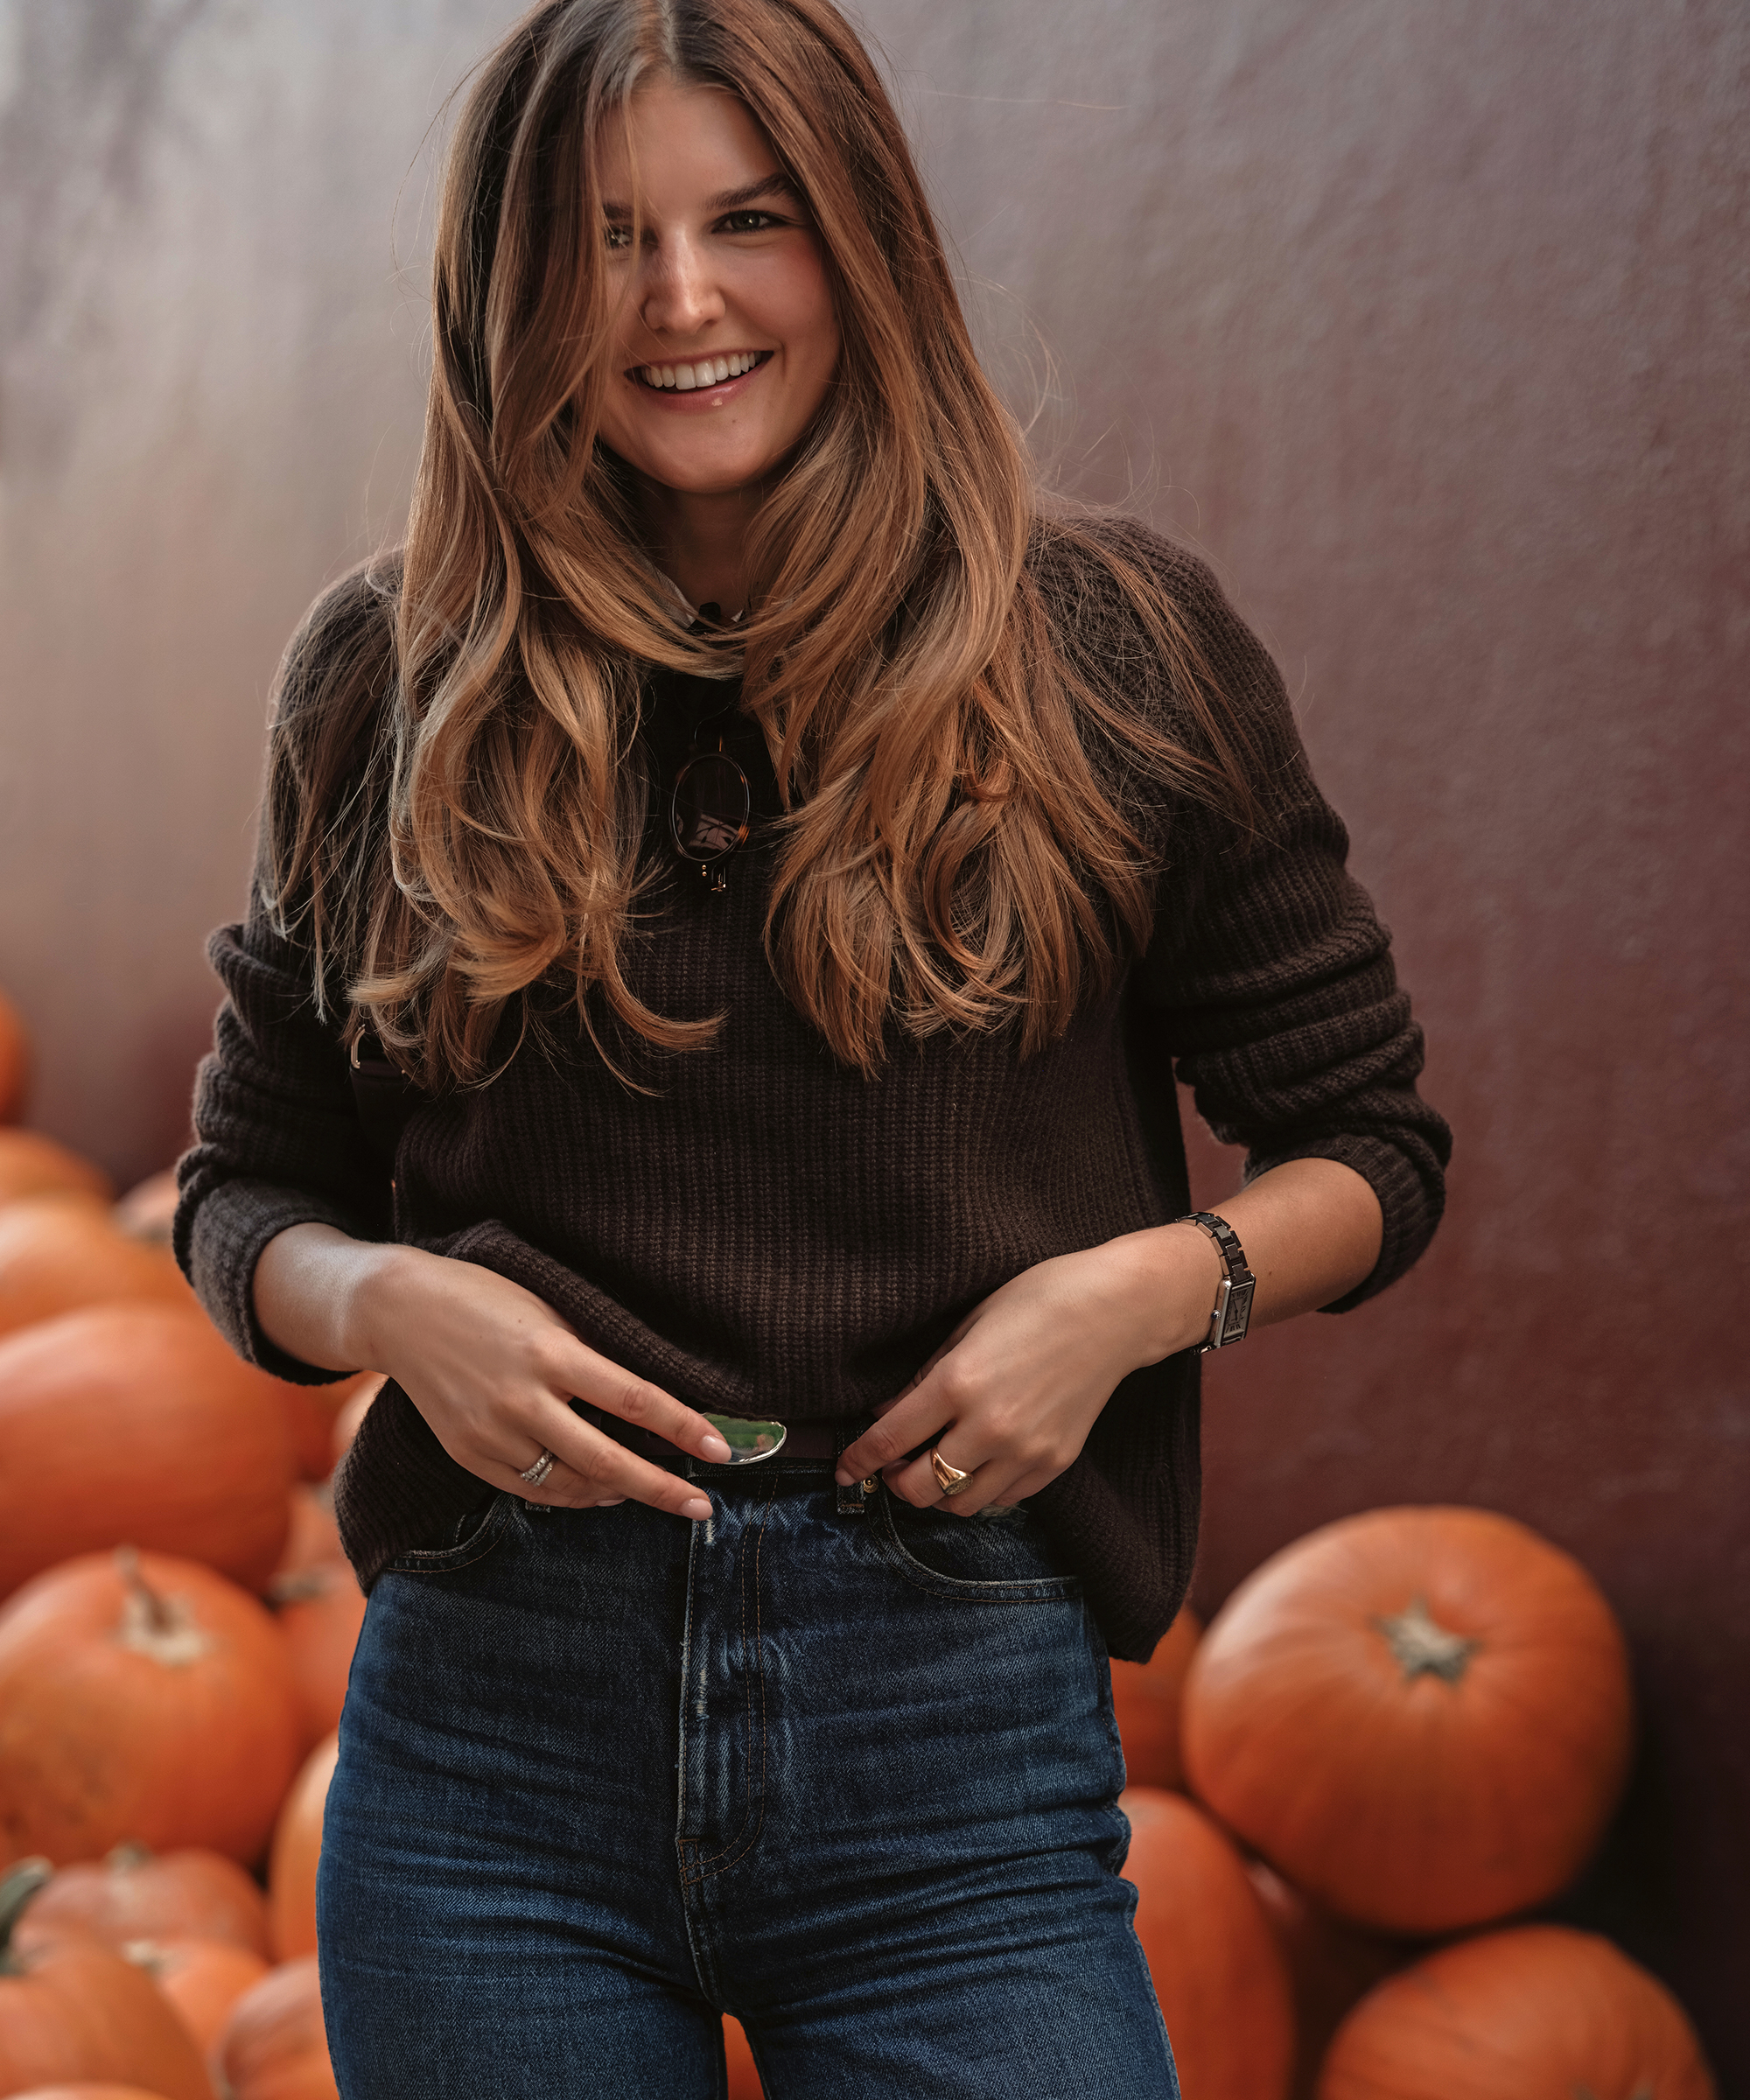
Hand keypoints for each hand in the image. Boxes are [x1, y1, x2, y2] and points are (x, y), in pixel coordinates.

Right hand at [277, 1231, 730, 1520]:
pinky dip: (570, 1496)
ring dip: (616, 1493)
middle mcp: (520, 1398)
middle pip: (607, 1460)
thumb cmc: (486, 1297)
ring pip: (569, 1485)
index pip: (634, 1400)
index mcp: (550, 1352)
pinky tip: (597, 1491)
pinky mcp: (466, 1453)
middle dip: (661, 1489)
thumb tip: (649, 1398)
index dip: (683, 1427)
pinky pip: (530, 1491)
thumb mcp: (548, 1310)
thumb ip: (592, 1354)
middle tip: (702, 1507)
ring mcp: (489, 1432)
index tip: (722, 1449)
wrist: (398, 1309)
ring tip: (647, 1492)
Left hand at [833, 1225, 1222, 1514]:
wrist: (1117, 1310)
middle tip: (891, 1464)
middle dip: (894, 1482)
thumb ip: (926, 1375)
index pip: (890, 1439)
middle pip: (919, 1488)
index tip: (843, 1470)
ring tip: (933, 1465)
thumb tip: (888, 1412)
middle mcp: (989, 1427)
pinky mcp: (1054, 1464)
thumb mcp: (969, 1325)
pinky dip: (979, 1491)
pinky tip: (976, 1463)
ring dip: (936, 1492)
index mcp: (959, 1383)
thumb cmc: (1040, 1299)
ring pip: (959, 1505)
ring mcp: (1025, 1451)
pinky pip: (1001, 1500)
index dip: (858, 1459)